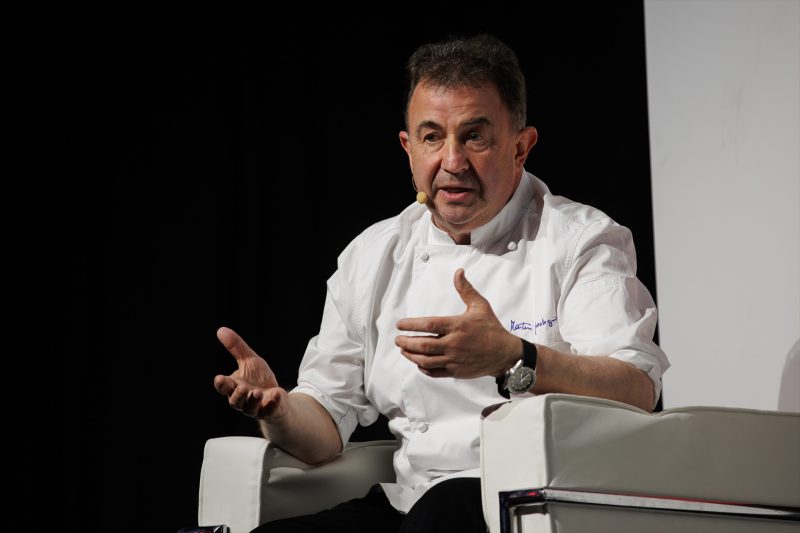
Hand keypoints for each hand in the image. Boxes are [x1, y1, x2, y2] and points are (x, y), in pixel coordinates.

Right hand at [213, 327, 288, 419]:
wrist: (277, 396)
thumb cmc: (259, 379)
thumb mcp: (249, 360)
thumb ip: (236, 348)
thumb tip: (221, 330)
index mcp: (234, 387)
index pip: (224, 387)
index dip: (221, 384)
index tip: (220, 378)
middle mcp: (242, 400)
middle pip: (235, 401)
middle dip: (238, 394)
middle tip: (243, 387)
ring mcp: (256, 408)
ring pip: (250, 408)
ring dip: (253, 400)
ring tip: (257, 392)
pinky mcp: (270, 411)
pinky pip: (270, 410)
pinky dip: (273, 403)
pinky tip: (277, 394)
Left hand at [395, 268, 520, 378]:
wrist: (505, 354)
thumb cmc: (491, 329)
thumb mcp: (480, 306)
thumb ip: (466, 290)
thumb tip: (458, 272)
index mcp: (458, 326)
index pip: (429, 325)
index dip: (411, 325)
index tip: (400, 324)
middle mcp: (454, 343)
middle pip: (423, 345)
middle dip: (407, 342)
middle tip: (398, 339)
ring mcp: (454, 359)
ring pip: (426, 360)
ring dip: (411, 356)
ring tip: (404, 350)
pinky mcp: (456, 371)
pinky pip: (434, 372)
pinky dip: (423, 368)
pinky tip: (419, 362)